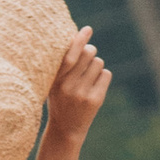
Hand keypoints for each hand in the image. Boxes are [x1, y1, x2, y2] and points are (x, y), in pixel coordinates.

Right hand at [45, 25, 110, 143]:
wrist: (65, 129)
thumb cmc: (59, 99)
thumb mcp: (53, 83)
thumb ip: (63, 65)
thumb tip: (79, 39)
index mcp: (55, 79)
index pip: (69, 54)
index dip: (79, 40)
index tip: (87, 29)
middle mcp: (68, 85)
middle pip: (88, 54)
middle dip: (90, 52)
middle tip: (86, 59)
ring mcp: (82, 93)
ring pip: (98, 63)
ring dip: (95, 66)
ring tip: (87, 78)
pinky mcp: (96, 99)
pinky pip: (106, 75)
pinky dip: (102, 77)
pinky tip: (94, 86)